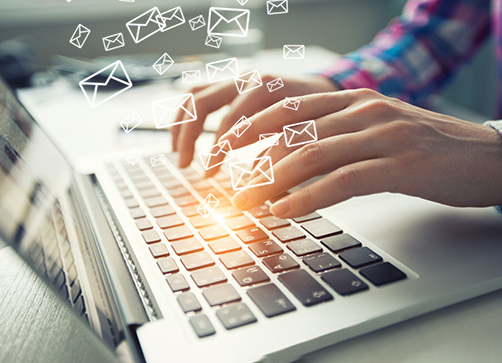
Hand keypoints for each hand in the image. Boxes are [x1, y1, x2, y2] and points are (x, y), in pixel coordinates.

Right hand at [170, 75, 338, 172]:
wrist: (324, 90)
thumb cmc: (317, 116)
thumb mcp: (302, 134)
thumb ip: (280, 153)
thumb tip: (256, 186)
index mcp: (265, 89)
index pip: (229, 119)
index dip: (217, 149)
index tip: (210, 174)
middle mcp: (246, 79)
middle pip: (203, 102)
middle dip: (190, 135)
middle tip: (185, 165)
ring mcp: (236, 79)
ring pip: (195, 95)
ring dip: (182, 125)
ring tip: (177, 152)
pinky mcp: (231, 83)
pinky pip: (200, 93)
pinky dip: (187, 115)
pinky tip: (183, 136)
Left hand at [218, 89, 501, 217]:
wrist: (486, 156)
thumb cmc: (428, 148)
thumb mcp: (377, 132)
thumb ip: (338, 140)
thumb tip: (292, 164)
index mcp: (356, 98)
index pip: (291, 107)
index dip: (254, 127)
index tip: (227, 147)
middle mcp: (365, 109)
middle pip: (294, 133)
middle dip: (256, 164)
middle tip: (232, 190)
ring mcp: (384, 134)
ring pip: (312, 155)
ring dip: (273, 184)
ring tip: (248, 206)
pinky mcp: (401, 165)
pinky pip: (342, 180)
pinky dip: (307, 198)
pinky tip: (285, 212)